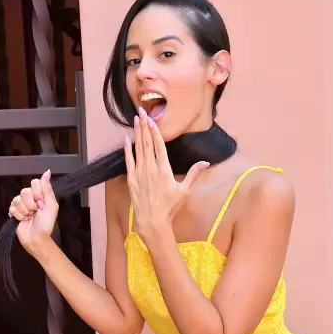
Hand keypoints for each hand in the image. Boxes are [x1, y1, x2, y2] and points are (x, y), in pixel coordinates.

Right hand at [8, 169, 57, 254]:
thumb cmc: (45, 224)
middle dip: (30, 204)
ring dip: (24, 211)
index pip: (35, 183)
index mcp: (42, 195)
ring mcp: (22, 204)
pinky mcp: (15, 211)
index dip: (37, 193)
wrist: (35, 238)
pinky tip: (23, 219)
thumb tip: (47, 171)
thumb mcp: (51, 206)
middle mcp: (32, 198)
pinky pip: (11, 207)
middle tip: (35, 212)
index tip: (41, 203)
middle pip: (24, 191)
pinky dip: (17, 215)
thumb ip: (47, 189)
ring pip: (17, 199)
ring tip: (29, 217)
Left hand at [123, 107, 209, 242]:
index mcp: (164, 169)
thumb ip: (193, 174)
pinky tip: (126, 138)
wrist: (152, 221)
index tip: (152, 120)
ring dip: (137, 133)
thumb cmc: (170, 207)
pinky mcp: (132, 179)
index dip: (155, 131)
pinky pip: (129, 160)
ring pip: (138, 149)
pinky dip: (127, 149)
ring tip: (136, 119)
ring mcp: (140, 173)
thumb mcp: (184, 190)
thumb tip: (206, 163)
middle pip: (147, 143)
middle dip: (144, 126)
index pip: (159, 145)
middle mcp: (151, 168)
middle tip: (142, 112)